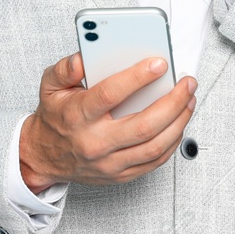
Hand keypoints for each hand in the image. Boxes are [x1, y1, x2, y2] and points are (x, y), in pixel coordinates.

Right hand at [19, 52, 196, 189]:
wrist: (44, 157)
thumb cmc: (55, 118)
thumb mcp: (49, 87)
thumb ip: (65, 69)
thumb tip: (82, 58)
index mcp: (78, 116)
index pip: (110, 95)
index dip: (138, 78)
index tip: (159, 64)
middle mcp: (95, 142)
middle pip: (143, 126)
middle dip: (173, 102)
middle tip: (187, 83)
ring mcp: (110, 163)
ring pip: (154, 146)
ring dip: (179, 122)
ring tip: (189, 100)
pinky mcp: (120, 175)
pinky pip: (154, 161)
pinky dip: (173, 141)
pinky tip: (179, 122)